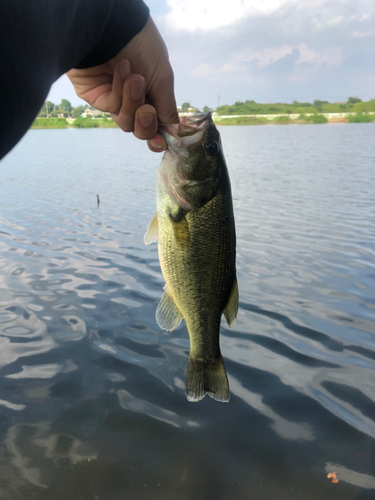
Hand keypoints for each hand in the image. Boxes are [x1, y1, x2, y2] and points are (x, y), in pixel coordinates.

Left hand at [67, 17, 178, 151]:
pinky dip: (119, 91)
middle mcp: (134, 99)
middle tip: (147, 109)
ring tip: (134, 78)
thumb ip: (167, 107)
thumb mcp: (163, 77)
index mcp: (152, 93)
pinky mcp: (96, 97)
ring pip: (126, 121)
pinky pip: (112, 107)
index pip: (156, 124)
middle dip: (145, 123)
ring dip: (132, 102)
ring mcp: (114, 98)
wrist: (112, 27)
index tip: (160, 143)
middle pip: (140, 129)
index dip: (158, 136)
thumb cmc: (142, 46)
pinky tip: (121, 70)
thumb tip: (173, 130)